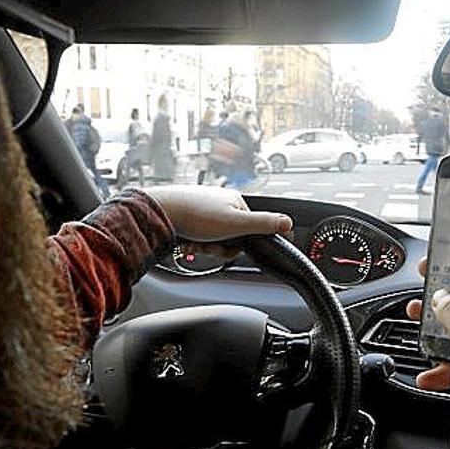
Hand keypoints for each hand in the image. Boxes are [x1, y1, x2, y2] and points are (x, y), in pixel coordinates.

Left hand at [144, 185, 292, 242]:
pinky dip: (193, 244)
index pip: (249, 230)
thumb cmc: (195, 216)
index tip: (228, 246)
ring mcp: (203, 209)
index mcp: (235, 201)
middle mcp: (220, 203)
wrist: (159, 213)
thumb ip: (264, 224)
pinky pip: (197, 237)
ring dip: (204, 247)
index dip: (240, 244)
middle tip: (208, 245)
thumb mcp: (236, 223)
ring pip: (212, 239)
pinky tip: (185, 242)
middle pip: (230, 236)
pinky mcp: (188, 217)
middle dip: (219, 247)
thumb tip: (289, 222)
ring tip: (194, 242)